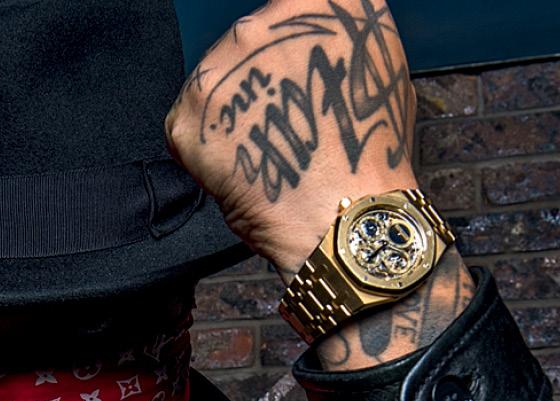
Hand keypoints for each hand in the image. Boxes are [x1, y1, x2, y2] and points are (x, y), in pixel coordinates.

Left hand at [165, 0, 417, 281]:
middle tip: (282, 123)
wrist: (340, 216)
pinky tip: (240, 169)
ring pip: (214, 83)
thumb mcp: (375, 72)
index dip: (287, 49)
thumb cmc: (366, 154)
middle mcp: (261, 22)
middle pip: (245, 43)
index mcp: (319, 3)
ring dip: (229, 115)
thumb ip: (335, 43)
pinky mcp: (188, 113)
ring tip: (264, 149)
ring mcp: (219, 66)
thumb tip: (311, 48)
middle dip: (256, 80)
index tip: (293, 75)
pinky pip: (188, 125)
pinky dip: (205, 149)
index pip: (284, 12)